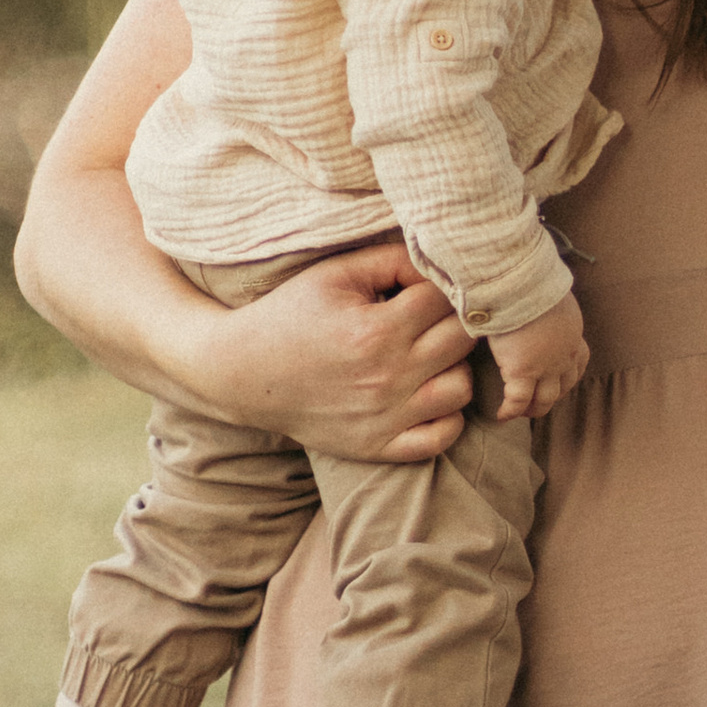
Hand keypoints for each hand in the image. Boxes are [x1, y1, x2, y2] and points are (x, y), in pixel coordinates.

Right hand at [225, 241, 475, 460]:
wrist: (242, 373)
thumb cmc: (292, 314)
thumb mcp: (336, 274)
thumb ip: (393, 260)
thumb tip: (442, 264)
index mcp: (376, 331)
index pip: (446, 298)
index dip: (443, 284)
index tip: (426, 286)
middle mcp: (386, 378)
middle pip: (464, 341)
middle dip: (457, 320)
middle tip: (435, 315)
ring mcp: (385, 418)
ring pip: (462, 388)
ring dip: (456, 366)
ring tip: (431, 353)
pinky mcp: (378, 447)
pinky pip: (442, 437)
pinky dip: (448, 416)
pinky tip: (428, 392)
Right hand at [485, 291, 589, 422]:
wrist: (522, 283)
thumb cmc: (531, 279)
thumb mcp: (548, 292)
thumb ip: (544, 303)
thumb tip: (531, 297)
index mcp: (572, 332)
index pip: (579, 361)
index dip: (569, 375)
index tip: (559, 381)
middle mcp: (564, 354)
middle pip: (563, 386)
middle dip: (551, 397)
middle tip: (537, 402)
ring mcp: (545, 366)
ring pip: (544, 399)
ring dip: (533, 409)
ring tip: (520, 413)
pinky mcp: (522, 371)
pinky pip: (517, 401)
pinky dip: (510, 411)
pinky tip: (501, 416)